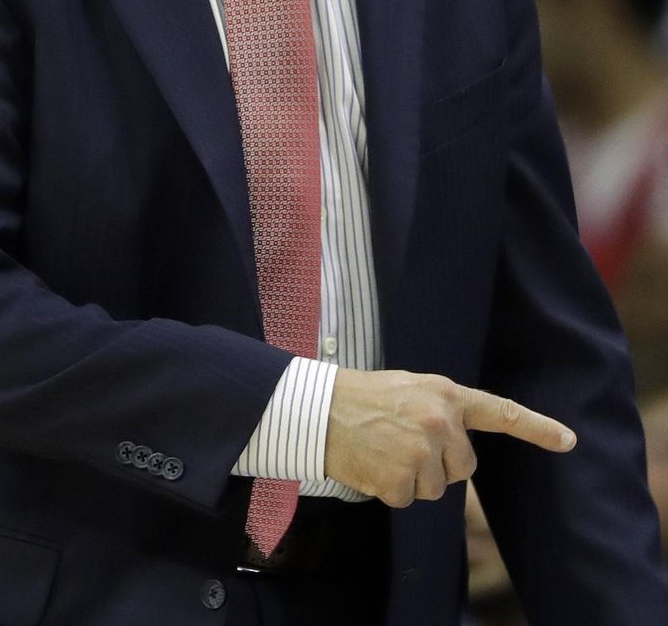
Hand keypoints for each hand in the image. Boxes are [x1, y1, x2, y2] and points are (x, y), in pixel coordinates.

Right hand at [324, 368, 575, 506]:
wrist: (320, 409)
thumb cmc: (364, 397)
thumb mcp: (411, 388)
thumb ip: (442, 411)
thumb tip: (458, 447)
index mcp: (446, 395)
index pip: (501, 412)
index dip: (537, 428)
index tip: (568, 440)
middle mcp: (440, 422)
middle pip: (461, 467)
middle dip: (438, 464)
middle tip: (403, 442)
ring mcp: (421, 452)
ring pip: (435, 488)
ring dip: (411, 478)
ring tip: (383, 449)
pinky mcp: (401, 479)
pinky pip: (408, 499)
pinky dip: (390, 489)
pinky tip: (373, 464)